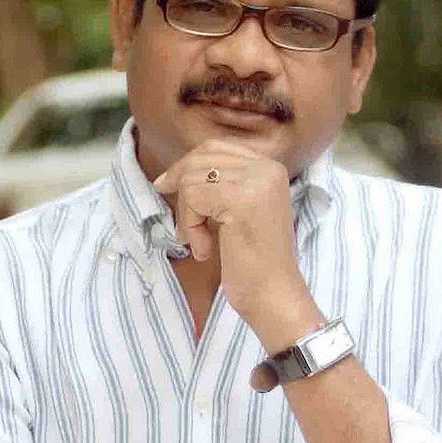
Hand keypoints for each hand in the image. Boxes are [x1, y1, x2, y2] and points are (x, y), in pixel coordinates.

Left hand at [152, 138, 311, 328]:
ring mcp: (257, 182)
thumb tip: (176, 170)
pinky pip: (192, 198)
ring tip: (200, 242)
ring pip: (192, 177)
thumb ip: (221, 183)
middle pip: (202, 156)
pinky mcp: (241, 200)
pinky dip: (189, 226)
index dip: (187, 165)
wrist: (273, 295)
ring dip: (187, 214)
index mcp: (271, 167)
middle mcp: (268, 168)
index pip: (216, 147)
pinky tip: (205, 249)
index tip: (167, 185)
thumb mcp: (240, 209)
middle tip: (178, 219)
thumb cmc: (253, 260)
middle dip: (181, 184)